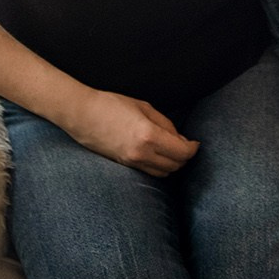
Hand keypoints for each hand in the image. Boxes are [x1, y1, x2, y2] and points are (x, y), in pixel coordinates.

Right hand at [71, 89, 198, 176]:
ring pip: (163, 173)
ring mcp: (132, 162)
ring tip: (172, 151)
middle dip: (184, 157)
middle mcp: (142, 153)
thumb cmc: (112, 104)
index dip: (192, 149)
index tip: (195, 144)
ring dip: (172, 164)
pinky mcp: (124, 166)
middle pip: (175, 166)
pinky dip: (159, 167)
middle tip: (185, 146)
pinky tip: (158, 156)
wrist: (83, 114)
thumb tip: (179, 138)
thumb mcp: (144, 107)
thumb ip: (165, 124)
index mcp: (149, 135)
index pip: (181, 152)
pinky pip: (149, 173)